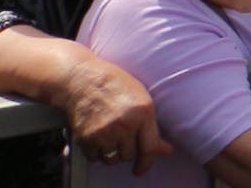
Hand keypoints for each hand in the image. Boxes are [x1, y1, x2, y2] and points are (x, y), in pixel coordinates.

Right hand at [59, 58, 160, 173]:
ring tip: (109, 134)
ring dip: (111, 153)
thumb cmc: (116, 86)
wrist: (84, 80)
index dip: (147, 162)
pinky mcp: (86, 138)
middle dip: (126, 150)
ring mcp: (104, 132)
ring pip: (111, 159)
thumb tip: (166, 151)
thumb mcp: (142, 100)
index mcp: (143, 113)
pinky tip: (96, 136)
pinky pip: (94, 158)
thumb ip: (152, 128)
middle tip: (121, 136)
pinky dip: (95, 152)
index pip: (149, 148)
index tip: (141, 170)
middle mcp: (125, 124)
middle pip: (128, 156)